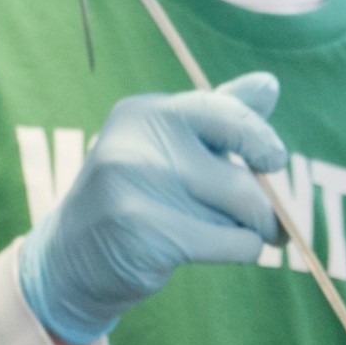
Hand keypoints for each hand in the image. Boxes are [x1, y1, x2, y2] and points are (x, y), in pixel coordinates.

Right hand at [19, 75, 286, 344]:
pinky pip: (233, 243)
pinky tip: (217, 252)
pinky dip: (242, 251)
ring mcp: (139, 190)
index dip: (260, 137)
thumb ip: (218, 115)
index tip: (274, 160)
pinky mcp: (149, 236)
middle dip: (264, 207)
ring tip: (231, 236)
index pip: (224, 112)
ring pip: (240, 213)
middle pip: (241, 178)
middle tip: (271, 224)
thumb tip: (270, 84)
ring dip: (250, 231)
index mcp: (146, 113)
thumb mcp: (167, 147)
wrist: (71, 261)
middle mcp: (138, 145)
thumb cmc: (135, 199)